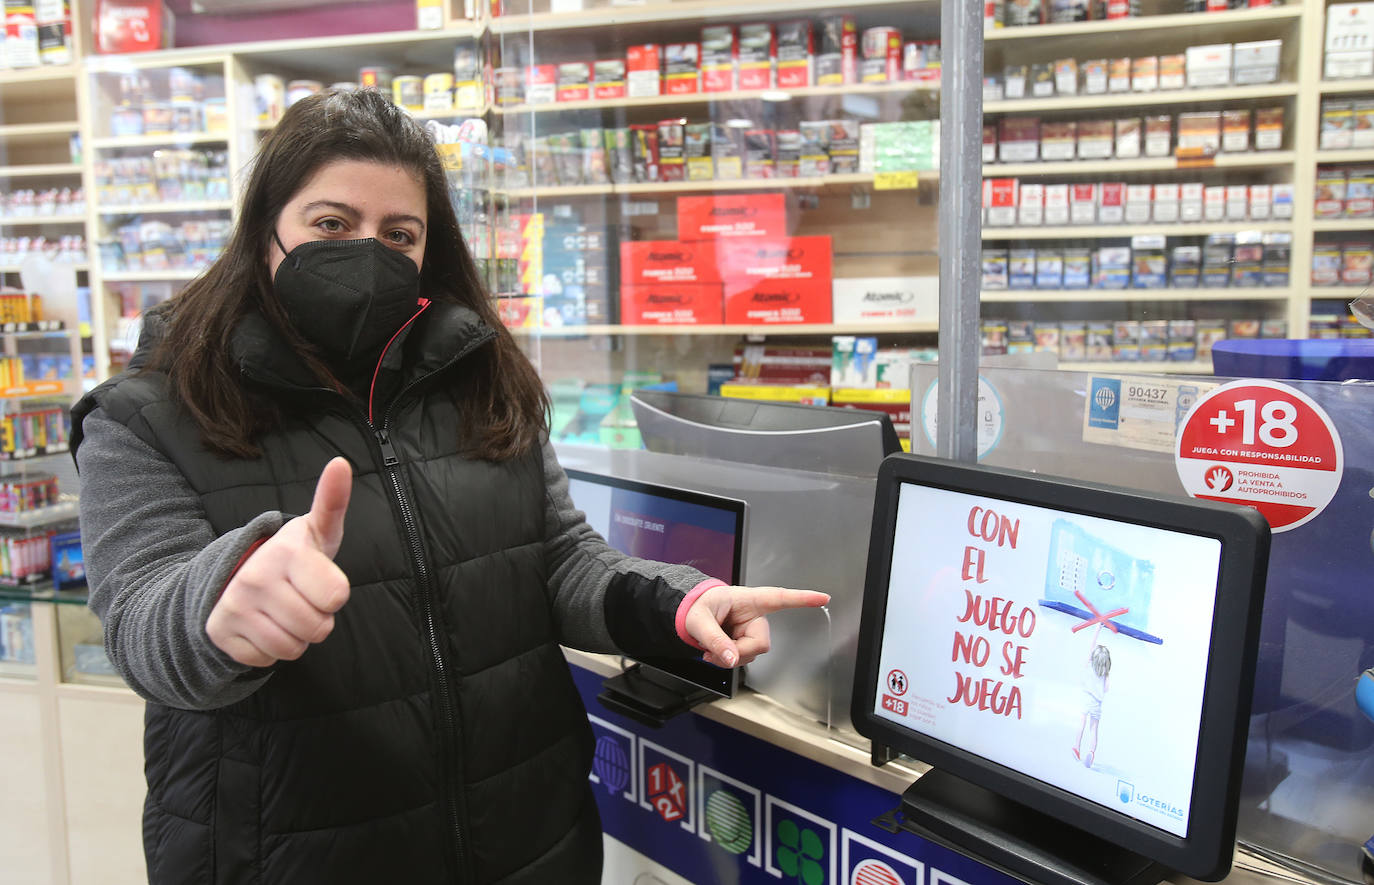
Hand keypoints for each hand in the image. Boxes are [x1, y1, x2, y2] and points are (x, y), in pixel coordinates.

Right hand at [206, 457, 352, 667]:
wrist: (235, 576)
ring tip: (284, 611)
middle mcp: (256, 577)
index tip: (318, 578)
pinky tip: (263, 625)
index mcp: (286, 551)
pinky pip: (267, 660)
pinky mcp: (220, 633)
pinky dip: (271, 650)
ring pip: (293, 648)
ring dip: (296, 637)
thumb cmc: (294, 557)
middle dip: (317, 619)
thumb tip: (341, 463)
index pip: (336, 597)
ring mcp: (234, 606)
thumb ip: (333, 500)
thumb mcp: (317, 530)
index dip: (334, 594)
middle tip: (301, 598)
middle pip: (318, 628)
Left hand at [683, 585, 830, 668]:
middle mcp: (754, 616)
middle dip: (739, 653)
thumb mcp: (698, 621)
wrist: (688, 613)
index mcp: (747, 600)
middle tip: (715, 653)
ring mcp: (750, 631)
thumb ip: (714, 640)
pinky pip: (742, 659)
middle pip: (761, 643)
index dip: (802, 599)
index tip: (824, 598)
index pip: (779, 598)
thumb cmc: (696, 606)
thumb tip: (732, 659)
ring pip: (751, 655)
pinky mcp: (744, 642)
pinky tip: (715, 652)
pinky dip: (727, 660)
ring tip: (711, 649)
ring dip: (730, 658)